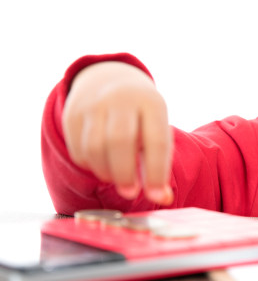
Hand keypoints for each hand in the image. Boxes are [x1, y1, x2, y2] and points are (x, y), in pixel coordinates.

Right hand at [62, 61, 173, 203]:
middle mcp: (121, 99)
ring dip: (106, 172)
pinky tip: (101, 163)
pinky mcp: (72, 114)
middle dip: (125, 173)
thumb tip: (162, 198)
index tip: (157, 195)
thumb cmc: (141, 118)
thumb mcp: (156, 131)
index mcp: (151, 103)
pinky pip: (78, 150)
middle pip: (119, 141)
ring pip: (94, 147)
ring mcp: (93, 105)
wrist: (109, 81)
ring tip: (116, 177)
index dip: (156, 172)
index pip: (155, 140)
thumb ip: (159, 165)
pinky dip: (90, 165)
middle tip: (130, 192)